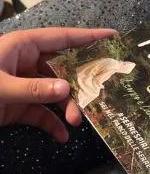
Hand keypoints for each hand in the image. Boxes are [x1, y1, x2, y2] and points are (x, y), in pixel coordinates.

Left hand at [0, 27, 115, 140]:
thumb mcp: (0, 87)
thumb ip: (34, 89)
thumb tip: (66, 90)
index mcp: (21, 47)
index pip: (61, 38)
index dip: (87, 37)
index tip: (113, 37)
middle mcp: (25, 64)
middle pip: (63, 69)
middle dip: (81, 86)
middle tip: (100, 98)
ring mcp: (22, 86)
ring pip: (56, 94)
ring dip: (69, 109)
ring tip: (76, 123)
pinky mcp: (18, 106)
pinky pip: (42, 113)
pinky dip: (53, 125)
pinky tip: (62, 136)